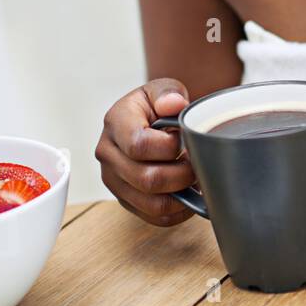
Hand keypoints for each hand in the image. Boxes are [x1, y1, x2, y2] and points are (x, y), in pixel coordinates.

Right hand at [95, 78, 195, 225]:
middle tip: (197, 164)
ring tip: (193, 178)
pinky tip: (188, 193)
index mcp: (115, 123)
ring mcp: (114, 179)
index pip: (139, 145)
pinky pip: (154, 216)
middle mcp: (108, 154)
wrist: (148, 120)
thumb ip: (168, 92)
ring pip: (152, 203)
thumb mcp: (162, 89)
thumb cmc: (156, 106)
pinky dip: (178, 210)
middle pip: (146, 179)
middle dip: (181, 174)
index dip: (170, 147)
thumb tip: (173, 104)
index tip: (184, 140)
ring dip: (181, 195)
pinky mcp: (125, 199)